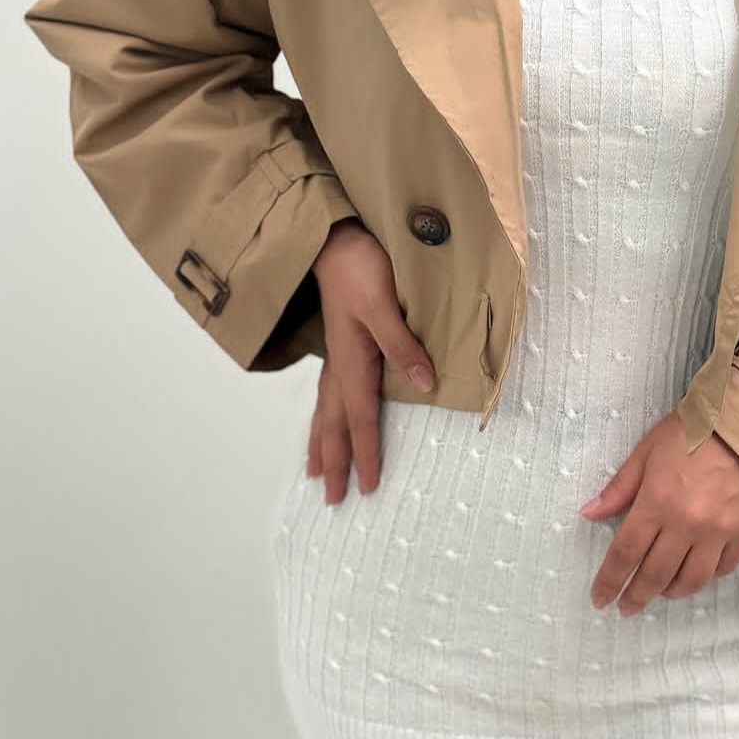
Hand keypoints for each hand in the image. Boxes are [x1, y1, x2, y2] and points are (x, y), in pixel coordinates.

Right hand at [306, 218, 436, 501]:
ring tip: (315, 474)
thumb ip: (404, 345)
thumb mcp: (385, 305)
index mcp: (353, 361)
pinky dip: (321, 418)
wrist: (333, 237)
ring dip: (321, 445)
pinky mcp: (338, 344)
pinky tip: (322, 422)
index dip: (366, 454)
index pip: (360, 419)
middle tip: (332, 500)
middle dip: (335, 463)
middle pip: (334, 425)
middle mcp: (340, 365)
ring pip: (324, 412)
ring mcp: (335, 356)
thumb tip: (424, 385)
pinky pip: (326, 395)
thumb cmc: (360, 267)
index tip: (369, 487)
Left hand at [579, 411, 738, 615]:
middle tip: (626, 608)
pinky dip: (706, 577)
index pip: (625, 553)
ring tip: (660, 593)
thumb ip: (619, 488)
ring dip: (670, 592)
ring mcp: (718, 531)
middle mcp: (686, 524)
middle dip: (636, 596)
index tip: (600, 598)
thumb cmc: (692, 431)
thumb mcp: (646, 451)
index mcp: (656, 502)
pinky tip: (694, 574)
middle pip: (655, 574)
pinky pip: (722, 568)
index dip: (610, 580)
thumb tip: (589, 513)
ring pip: (691, 580)